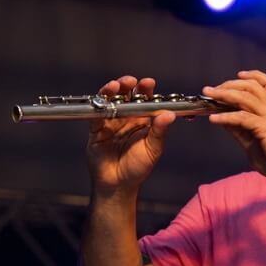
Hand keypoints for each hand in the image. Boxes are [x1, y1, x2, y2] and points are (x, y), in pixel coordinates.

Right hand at [86, 76, 174, 192]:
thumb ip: (160, 131)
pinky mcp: (96, 129)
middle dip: (127, 84)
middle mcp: (126, 117)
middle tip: (130, 81)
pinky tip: (102, 102)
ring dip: (111, 91)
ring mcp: (111, 122)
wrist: (118, 184)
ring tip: (116, 86)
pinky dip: (98, 107)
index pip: (144, 99)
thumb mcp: (153, 149)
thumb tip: (170, 114)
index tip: (148, 83)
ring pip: (109, 100)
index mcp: (142, 120)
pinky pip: (95, 115)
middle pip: (126, 95)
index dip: (145, 89)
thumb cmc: (138, 167)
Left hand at [203, 70, 265, 181]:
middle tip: (210, 89)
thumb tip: (224, 121)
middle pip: (251, 86)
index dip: (251, 76)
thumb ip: (240, 131)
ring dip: (225, 94)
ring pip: (246, 96)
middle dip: (229, 84)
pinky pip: (243, 118)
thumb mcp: (253, 143)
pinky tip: (214, 119)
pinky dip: (226, 116)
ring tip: (209, 95)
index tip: (236, 76)